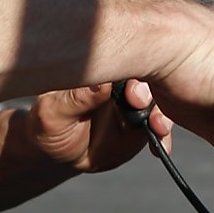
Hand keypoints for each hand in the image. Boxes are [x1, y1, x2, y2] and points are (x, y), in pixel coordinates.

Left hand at [21, 82, 171, 176]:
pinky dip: (163, 138)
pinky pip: (159, 130)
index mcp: (102, 71)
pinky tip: (161, 148)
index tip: (131, 88)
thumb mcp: (54, 113)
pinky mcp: (142, 126)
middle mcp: (122, 84)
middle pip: (148, 79)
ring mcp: (135, 105)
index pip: (123, 59)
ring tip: (157, 128)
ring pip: (159, 103)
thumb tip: (102, 83)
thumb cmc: (49, 125)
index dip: (133, 68)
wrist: (57, 153)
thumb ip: (76, 98)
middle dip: (151, 91)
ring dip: (162, 115)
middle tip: (140, 104)